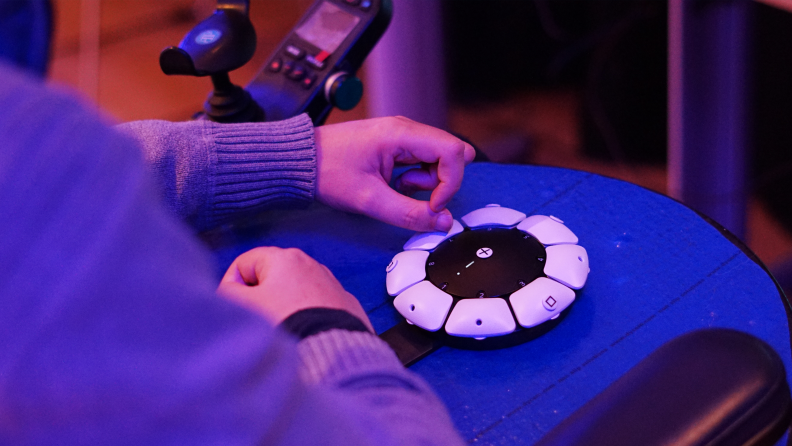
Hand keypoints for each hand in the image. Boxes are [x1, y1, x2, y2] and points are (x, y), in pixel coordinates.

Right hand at [217, 247, 372, 330]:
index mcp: (285, 257)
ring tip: (283, 331)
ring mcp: (332, 284)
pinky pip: (316, 308)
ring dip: (283, 308)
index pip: (244, 263)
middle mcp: (311, 264)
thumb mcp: (245, 306)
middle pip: (270, 277)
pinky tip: (305, 335)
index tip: (236, 310)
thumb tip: (229, 290)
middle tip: (258, 323)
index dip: (231, 286)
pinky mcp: (346, 305)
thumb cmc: (284, 322)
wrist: (332, 351)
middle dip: (259, 298)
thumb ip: (228, 293)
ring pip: (294, 293)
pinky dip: (307, 317)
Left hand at [314, 116, 475, 232]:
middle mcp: (406, 128)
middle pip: (449, 154)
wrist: (300, 161)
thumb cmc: (328, 173)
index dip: (451, 182)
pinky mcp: (396, 144)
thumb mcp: (370, 200)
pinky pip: (422, 161)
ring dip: (426, 181)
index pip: (453, 151)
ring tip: (395, 188)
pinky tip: (392, 183)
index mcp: (401, 134)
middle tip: (412, 195)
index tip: (432, 205)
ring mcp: (402, 135)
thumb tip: (442, 222)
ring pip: (437, 159)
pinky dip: (415, 178)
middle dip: (440, 182)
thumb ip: (409, 213)